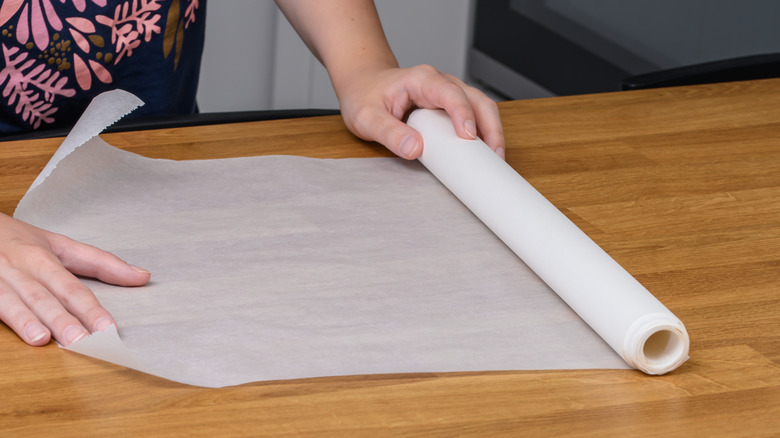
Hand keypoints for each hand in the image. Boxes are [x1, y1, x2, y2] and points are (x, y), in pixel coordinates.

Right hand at [0, 213, 149, 345]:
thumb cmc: (17, 240)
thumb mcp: (60, 245)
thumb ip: (101, 263)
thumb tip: (144, 277)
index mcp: (43, 259)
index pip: (72, 288)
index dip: (91, 309)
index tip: (109, 328)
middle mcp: (20, 269)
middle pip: (44, 296)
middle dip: (63, 319)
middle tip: (82, 341)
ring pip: (13, 301)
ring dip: (27, 321)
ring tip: (43, 338)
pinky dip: (3, 319)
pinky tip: (15, 333)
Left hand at [337, 64, 505, 159]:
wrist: (363, 85)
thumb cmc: (364, 96)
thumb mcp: (366, 118)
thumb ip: (389, 133)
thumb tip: (415, 149)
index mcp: (422, 80)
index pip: (450, 93)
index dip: (463, 113)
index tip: (469, 136)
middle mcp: (440, 83)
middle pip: (476, 99)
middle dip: (490, 126)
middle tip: (494, 155)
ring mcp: (448, 93)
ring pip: (481, 106)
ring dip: (492, 130)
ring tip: (496, 158)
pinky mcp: (449, 106)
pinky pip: (474, 115)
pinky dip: (483, 133)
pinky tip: (484, 152)